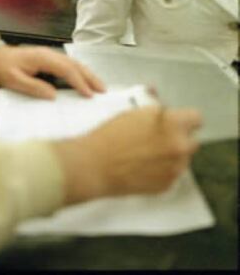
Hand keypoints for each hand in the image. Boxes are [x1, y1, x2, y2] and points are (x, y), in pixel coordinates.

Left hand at [0, 44, 103, 98]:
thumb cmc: (1, 67)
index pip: (66, 70)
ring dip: (87, 74)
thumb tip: (53, 95)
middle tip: (103, 90)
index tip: (88, 94)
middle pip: (74, 64)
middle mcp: (49, 54)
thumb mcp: (14, 80)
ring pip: (73, 63)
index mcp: (42, 58)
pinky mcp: (47, 58)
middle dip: (89, 77)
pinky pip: (68, 64)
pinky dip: (79, 71)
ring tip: (98, 86)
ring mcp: (49, 54)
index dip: (79, 82)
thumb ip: (34, 87)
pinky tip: (84, 79)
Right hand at [52, 105, 201, 203]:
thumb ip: (155, 111)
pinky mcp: (167, 185)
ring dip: (170, 155)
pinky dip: (162, 170)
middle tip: (157, 137)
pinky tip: (143, 165)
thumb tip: (162, 107)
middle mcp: (179, 146)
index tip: (180, 122)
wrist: (95, 165)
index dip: (185, 119)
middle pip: (192, 140)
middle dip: (178, 138)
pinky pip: (171, 174)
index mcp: (173, 123)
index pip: (196, 118)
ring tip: (146, 153)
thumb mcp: (134, 112)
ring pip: (182, 159)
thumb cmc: (110, 137)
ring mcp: (175, 168)